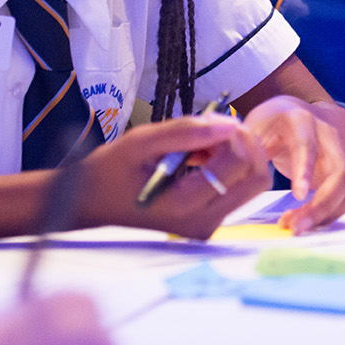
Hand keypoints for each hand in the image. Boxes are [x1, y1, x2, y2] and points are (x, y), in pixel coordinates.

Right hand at [74, 115, 269, 238]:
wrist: (89, 203)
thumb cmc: (109, 171)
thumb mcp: (141, 142)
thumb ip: (185, 132)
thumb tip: (229, 123)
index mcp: (186, 205)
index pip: (238, 165)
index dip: (236, 135)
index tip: (216, 118)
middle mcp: (203, 223)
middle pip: (256, 180)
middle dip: (245, 146)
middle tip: (217, 127)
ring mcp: (207, 226)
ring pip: (248, 184)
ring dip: (235, 155)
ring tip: (201, 143)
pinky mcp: (207, 223)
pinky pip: (234, 190)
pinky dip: (225, 167)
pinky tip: (198, 157)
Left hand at [239, 97, 344, 232]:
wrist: (289, 115)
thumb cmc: (267, 125)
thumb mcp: (250, 129)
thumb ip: (243, 147)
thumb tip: (236, 162)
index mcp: (301, 120)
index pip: (308, 145)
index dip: (305, 170)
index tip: (298, 196)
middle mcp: (328, 136)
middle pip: (340, 172)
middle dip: (322, 204)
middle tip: (295, 227)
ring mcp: (340, 154)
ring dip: (329, 212)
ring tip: (297, 227)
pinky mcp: (343, 172)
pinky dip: (332, 214)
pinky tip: (306, 221)